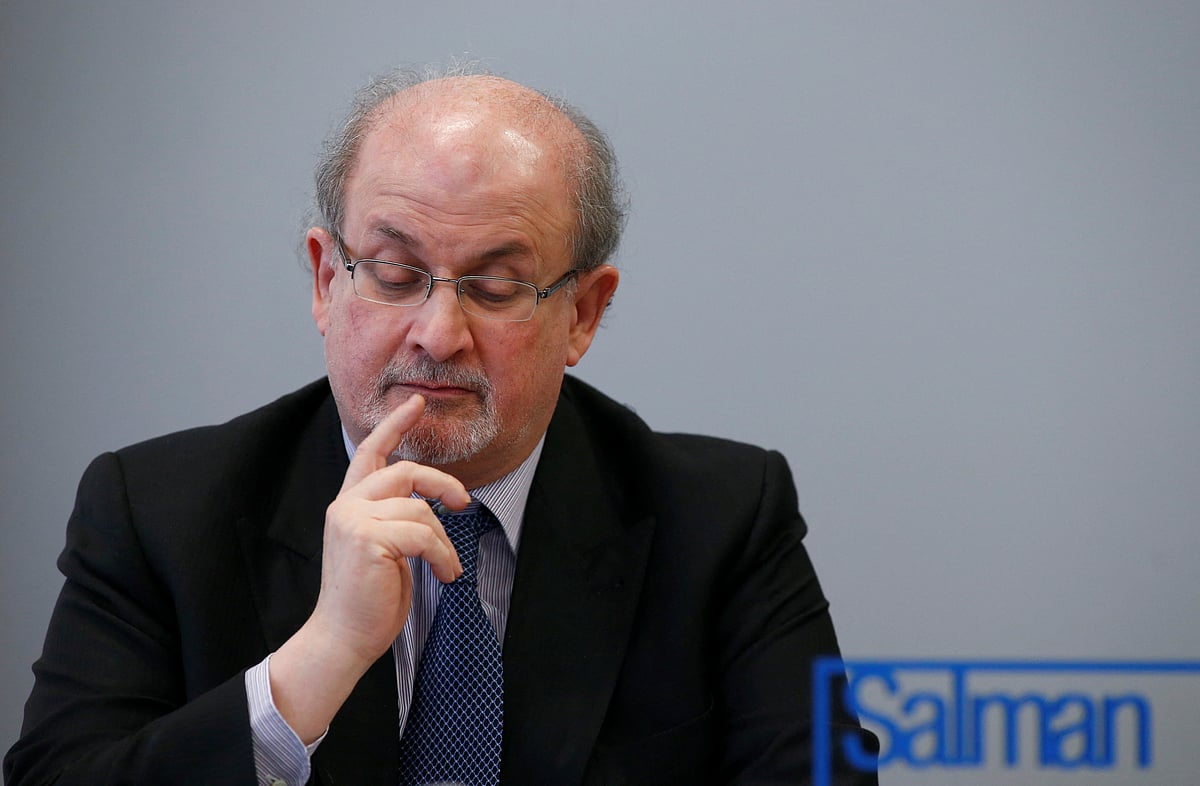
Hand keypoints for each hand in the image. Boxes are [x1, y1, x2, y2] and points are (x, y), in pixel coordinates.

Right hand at [269, 394, 471, 741]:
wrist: (343, 637)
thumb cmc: (368, 599)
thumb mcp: (383, 548)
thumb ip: (395, 519)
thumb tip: (430, 505)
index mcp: (349, 503)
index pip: (370, 451)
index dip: (395, 424)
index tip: (416, 402)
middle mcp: (346, 505)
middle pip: (407, 472)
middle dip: (443, 484)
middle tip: (464, 503)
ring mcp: (354, 519)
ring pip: (420, 509)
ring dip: (444, 541)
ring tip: (446, 569)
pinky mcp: (368, 538)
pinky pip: (424, 534)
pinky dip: (442, 555)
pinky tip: (444, 575)